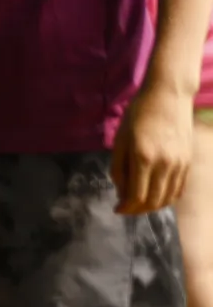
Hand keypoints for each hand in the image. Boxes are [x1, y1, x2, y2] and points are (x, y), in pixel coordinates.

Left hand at [112, 84, 192, 213]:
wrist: (168, 97)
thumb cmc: (138, 114)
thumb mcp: (120, 138)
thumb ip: (118, 167)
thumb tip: (121, 191)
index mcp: (143, 158)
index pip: (136, 196)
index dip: (126, 207)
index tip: (117, 209)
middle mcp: (164, 165)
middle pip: (153, 201)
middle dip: (137, 210)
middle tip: (126, 208)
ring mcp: (180, 165)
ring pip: (168, 198)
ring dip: (153, 206)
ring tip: (139, 203)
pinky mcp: (188, 162)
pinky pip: (179, 189)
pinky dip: (167, 197)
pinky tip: (156, 195)